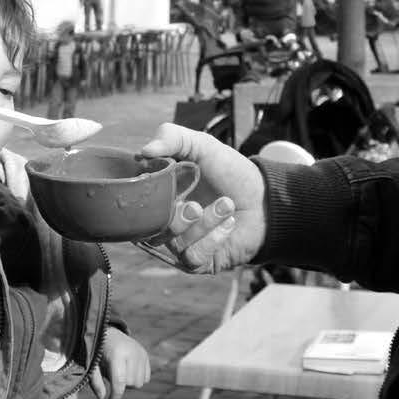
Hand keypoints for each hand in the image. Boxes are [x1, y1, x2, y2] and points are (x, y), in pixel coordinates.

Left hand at [91, 327, 149, 398]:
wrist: (108, 332)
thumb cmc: (98, 351)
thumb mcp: (93, 364)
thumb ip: (95, 381)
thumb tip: (102, 397)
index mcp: (117, 353)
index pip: (120, 381)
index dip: (116, 395)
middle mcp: (132, 352)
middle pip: (131, 383)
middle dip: (121, 386)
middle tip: (112, 378)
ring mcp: (140, 353)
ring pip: (140, 383)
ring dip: (129, 384)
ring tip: (120, 374)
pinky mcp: (145, 355)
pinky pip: (146, 378)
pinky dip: (138, 379)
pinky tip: (128, 371)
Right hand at [137, 122, 266, 274]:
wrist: (263, 197)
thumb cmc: (229, 171)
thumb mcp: (202, 145)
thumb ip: (172, 137)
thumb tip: (143, 151)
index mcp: (158, 194)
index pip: (135, 199)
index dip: (146, 194)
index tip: (163, 184)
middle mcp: (163, 220)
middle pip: (150, 227)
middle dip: (178, 217)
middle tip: (197, 205)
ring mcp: (179, 243)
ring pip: (174, 242)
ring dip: (204, 224)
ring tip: (227, 206)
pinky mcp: (197, 261)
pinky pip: (192, 257)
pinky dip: (212, 240)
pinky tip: (229, 224)